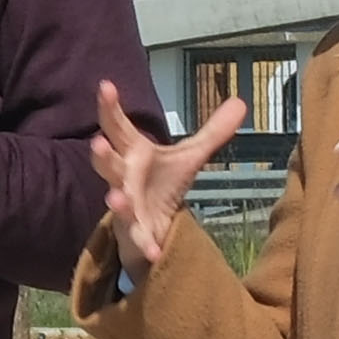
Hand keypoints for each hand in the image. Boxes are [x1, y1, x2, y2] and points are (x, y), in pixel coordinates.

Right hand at [85, 74, 244, 285]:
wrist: (152, 227)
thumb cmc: (162, 186)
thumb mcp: (189, 157)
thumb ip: (212, 132)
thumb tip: (241, 102)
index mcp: (134, 154)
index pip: (118, 127)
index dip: (110, 107)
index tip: (105, 86)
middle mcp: (124, 177)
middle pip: (108, 164)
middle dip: (102, 154)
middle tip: (97, 142)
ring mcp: (126, 207)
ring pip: (117, 202)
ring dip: (115, 200)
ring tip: (114, 198)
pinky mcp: (135, 234)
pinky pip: (138, 240)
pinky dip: (145, 246)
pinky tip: (154, 253)